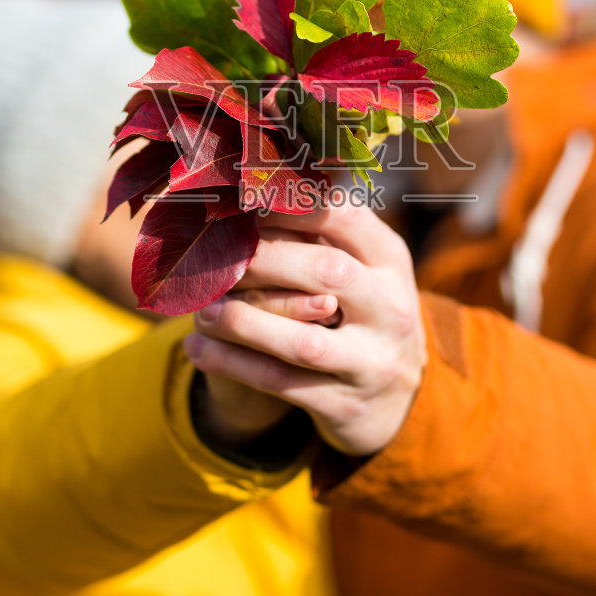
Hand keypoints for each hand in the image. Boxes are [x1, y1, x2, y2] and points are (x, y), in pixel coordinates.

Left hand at [185, 205, 425, 456]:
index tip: (239, 202)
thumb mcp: (363, 270)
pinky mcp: (345, 404)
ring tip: (200, 309)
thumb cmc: (363, 314)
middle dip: (264, 261)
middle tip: (213, 256)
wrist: (399, 400)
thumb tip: (246, 192)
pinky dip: (233, 364)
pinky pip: (281, 383)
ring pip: (302, 340)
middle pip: (328, 273)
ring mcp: (372, 361)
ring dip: (243, 322)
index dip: (288, 206)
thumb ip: (320, 236)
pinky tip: (197, 348)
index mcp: (391, 261)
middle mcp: (391, 309)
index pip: (346, 217)